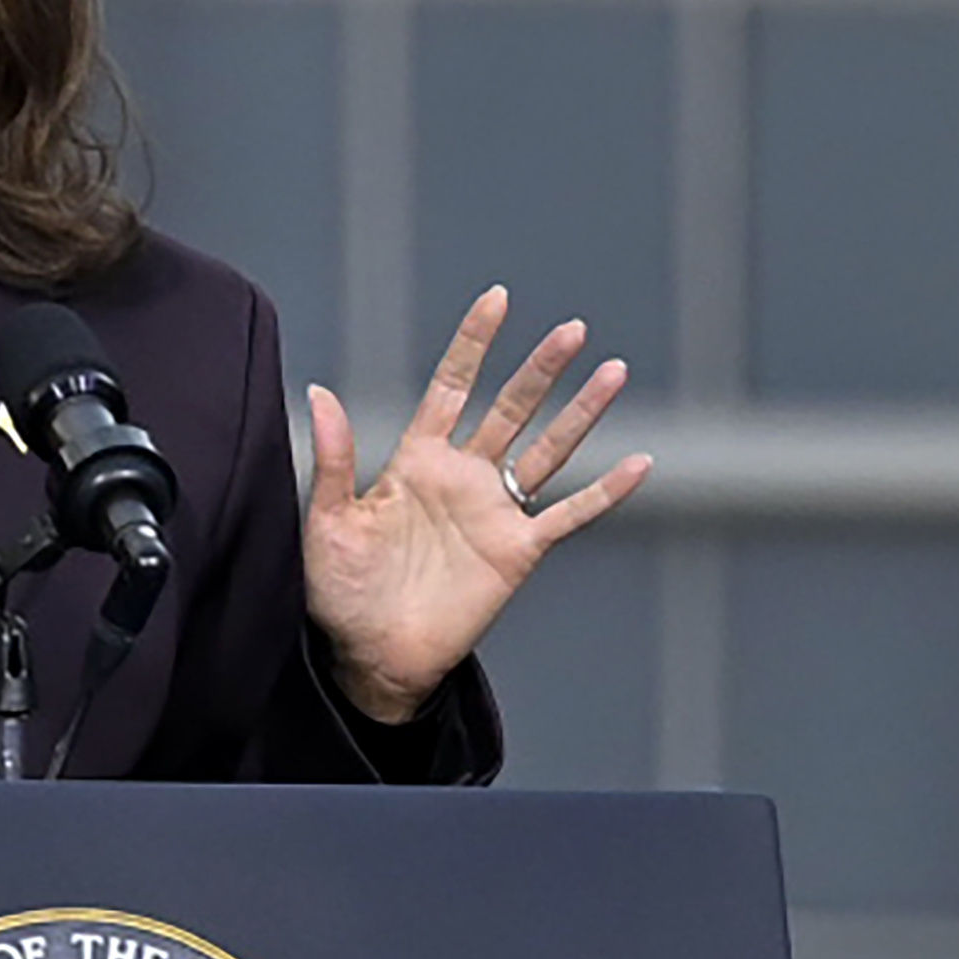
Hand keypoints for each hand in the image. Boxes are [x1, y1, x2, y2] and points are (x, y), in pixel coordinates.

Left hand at [301, 287, 649, 724]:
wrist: (370, 658)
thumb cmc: (340, 593)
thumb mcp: (327, 522)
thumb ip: (332, 459)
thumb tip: (319, 392)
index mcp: (416, 462)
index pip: (451, 388)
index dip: (473, 344)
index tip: (497, 299)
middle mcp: (463, 478)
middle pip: (510, 408)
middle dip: (541, 369)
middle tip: (572, 328)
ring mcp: (494, 512)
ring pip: (547, 450)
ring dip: (580, 413)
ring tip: (613, 370)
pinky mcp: (517, 552)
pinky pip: (569, 516)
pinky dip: (605, 493)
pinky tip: (639, 465)